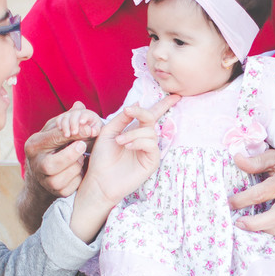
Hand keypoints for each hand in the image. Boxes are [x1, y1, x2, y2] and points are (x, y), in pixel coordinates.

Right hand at [18, 104, 99, 232]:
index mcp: (34, 145)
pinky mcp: (54, 192)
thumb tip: (80, 106)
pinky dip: (78, 180)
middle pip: (52, 165)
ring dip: (76, 168)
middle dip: (70, 156)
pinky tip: (79, 172)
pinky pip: (69, 188)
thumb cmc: (53, 146)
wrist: (43, 173)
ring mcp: (43, 180)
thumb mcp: (56, 130)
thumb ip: (68, 118)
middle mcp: (35, 164)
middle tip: (83, 146)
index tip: (90, 129)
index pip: (54, 138)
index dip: (74, 132)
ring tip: (80, 160)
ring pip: (61, 179)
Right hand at [54, 101, 102, 141]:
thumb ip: (95, 131)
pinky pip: (60, 118)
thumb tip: (92, 131)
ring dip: (66, 126)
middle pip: (75, 114)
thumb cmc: (93, 130)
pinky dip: (59, 123)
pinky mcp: (64, 118)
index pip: (86, 114)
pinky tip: (60, 130)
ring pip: (66, 116)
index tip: (82, 122)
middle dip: (74, 123)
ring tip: (67, 135)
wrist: (88, 129)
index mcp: (90, 115)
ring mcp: (71, 114)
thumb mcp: (96, 131)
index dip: (84, 117)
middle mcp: (80, 112)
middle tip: (74, 133)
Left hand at [69, 95, 178, 241]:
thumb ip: (121, 118)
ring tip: (120, 141)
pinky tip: (127, 146)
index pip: (151, 115)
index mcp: (135, 130)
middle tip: (128, 111)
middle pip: (151, 119)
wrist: (99, 179)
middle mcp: (144, 139)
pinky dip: (139, 142)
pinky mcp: (151, 162)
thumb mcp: (108, 132)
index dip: (163, 105)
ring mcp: (149, 151)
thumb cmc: (102, 157)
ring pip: (150, 132)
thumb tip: (136, 103)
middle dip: (141, 112)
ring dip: (134, 133)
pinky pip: (151, 145)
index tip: (175, 96)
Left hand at [230, 149, 274, 236]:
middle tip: (239, 222)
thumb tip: (237, 159)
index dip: (242, 200)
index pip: (261, 194)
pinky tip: (266, 225)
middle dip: (255, 224)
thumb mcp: (274, 157)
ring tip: (253, 224)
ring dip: (266, 230)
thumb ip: (255, 161)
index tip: (229, 204)